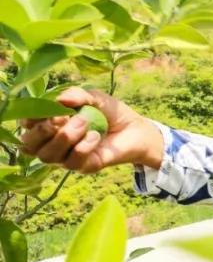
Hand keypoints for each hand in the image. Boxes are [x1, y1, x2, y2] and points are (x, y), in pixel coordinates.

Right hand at [19, 88, 162, 172]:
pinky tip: (95, 136)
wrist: (136, 128)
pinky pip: (72, 162)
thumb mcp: (94, 97)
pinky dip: (82, 147)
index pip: (26, 128)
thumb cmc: (110, 112)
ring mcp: (66, 157)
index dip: (30, 120)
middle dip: (42, 131)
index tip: (47, 110)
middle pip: (30, 146)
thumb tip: (61, 99)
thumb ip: (77, 95)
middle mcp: (53, 143)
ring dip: (65, 137)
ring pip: (48, 156)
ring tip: (85, 123)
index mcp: (51, 124)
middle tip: (63, 118)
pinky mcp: (83, 167)